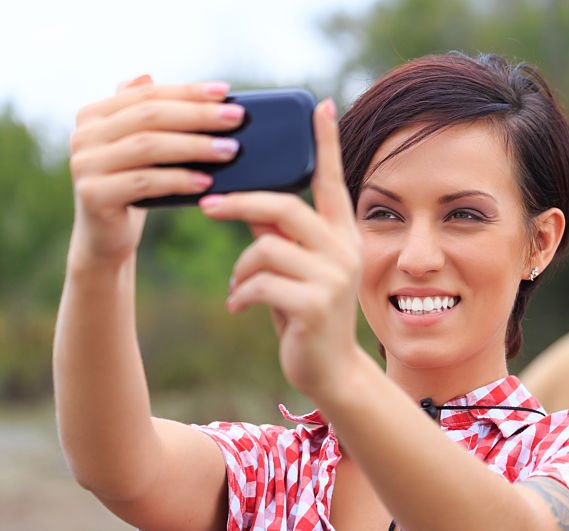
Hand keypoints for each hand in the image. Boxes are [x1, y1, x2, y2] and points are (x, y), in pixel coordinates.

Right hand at [68, 75, 242, 264]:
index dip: (187, 91)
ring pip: (148, 146)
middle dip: (197, 115)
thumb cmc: (132, 188)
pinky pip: (144, 182)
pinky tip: (207, 182)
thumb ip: (140, 114)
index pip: (147, 94)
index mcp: (94, 114)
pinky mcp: (93, 194)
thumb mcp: (139, 149)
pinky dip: (179, 180)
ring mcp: (84, 164)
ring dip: (194, 146)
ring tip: (230, 150)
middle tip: (236, 118)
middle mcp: (83, 135)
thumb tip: (147, 74)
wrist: (106, 238)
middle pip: (149, 117)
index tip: (225, 91)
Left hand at [200, 98, 364, 403]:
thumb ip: (277, 234)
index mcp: (342, 235)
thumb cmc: (304, 313)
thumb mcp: (293, 268)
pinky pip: (260, 283)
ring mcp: (334, 278)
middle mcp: (344, 250)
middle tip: (208, 206)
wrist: (328, 370)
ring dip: (241, 269)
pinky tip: (240, 308)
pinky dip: (240, 294)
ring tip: (239, 289)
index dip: (325, 143)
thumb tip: (244, 200)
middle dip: (240, 204)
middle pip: (284, 207)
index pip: (332, 181)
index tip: (321, 105)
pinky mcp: (316, 306)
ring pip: (265, 248)